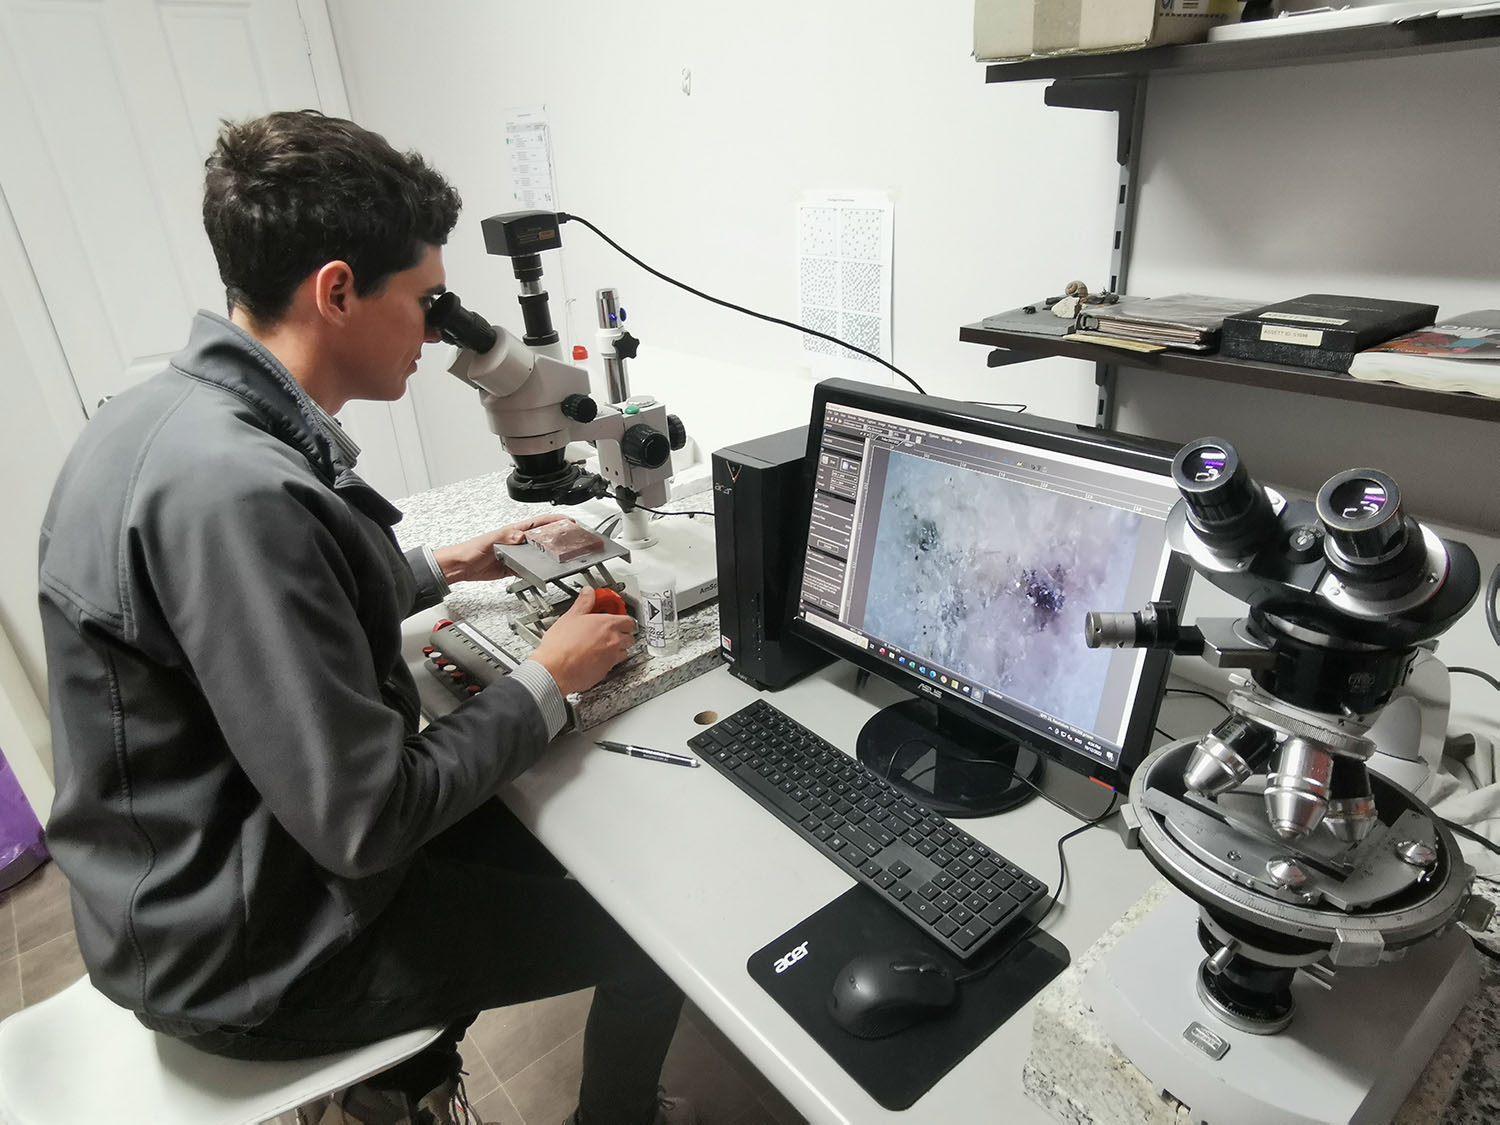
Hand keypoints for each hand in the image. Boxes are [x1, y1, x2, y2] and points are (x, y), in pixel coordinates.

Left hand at [432, 513, 573, 583]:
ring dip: (549, 557)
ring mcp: (516, 555)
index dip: (555, 520)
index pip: (539, 522)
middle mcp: (518, 542)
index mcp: (514, 531)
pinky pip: (529, 570)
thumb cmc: (470, 549)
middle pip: (542, 539)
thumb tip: (522, 535)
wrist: (460, 567)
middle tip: (572, 542)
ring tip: (562, 559)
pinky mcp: (513, 568)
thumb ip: (506, 537)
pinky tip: (543, 574)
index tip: (569, 522)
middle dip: (558, 538)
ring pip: (538, 555)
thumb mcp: (490, 541)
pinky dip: (536, 572)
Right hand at [529, 587, 637, 694]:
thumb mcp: (571, 617)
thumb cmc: (561, 646)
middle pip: (630, 637)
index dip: (622, 618)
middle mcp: (613, 642)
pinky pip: (613, 664)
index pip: (629, 620)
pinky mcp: (605, 672)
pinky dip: (608, 660)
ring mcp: (611, 658)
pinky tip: (595, 656)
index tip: (614, 615)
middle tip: (609, 630)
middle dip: (622, 633)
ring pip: (624, 651)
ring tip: (603, 643)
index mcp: (608, 625)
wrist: (555, 670)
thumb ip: (584, 603)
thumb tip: (589, 593)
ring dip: (618, 647)